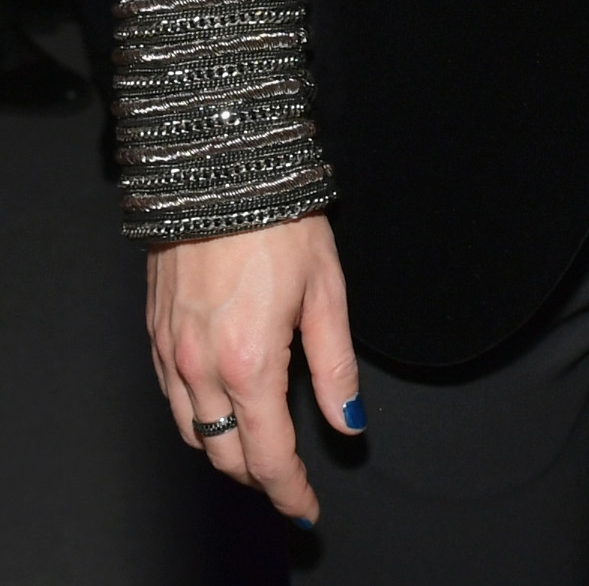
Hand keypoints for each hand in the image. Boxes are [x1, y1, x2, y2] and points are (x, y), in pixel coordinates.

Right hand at [147, 213, 360, 525]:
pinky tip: (219, 407)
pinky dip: (195, 417)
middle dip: (258, 477)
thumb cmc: (280, 221)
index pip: (268, 456)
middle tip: (288, 482)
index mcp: (249, 363)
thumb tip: (349, 422)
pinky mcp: (153, 334)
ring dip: (223, 451)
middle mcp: (200, 368)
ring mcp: (169, 353)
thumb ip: (336, 366)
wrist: (220, 170)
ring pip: (191, 432)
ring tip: (257, 451)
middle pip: (224, 455)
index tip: (306, 506)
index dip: (289, 490)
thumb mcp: (327, 290)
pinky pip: (170, 398)